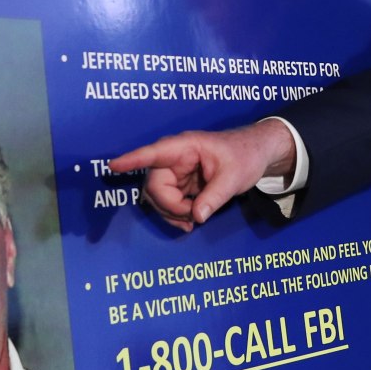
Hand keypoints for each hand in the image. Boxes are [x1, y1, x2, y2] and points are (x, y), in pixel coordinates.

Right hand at [110, 120, 296, 232]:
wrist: (257, 154)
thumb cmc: (245, 155)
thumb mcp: (234, 177)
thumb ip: (215, 196)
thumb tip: (196, 217)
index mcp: (185, 147)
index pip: (153, 153)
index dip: (132, 160)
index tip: (113, 166)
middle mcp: (174, 158)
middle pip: (154, 185)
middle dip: (169, 206)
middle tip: (192, 218)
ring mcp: (175, 171)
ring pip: (158, 197)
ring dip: (171, 213)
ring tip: (193, 222)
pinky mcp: (180, 183)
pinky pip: (168, 201)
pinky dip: (177, 214)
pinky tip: (191, 222)